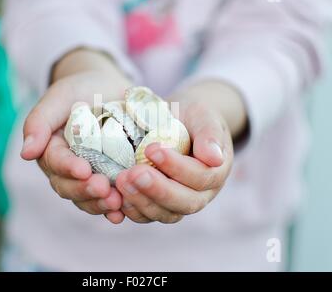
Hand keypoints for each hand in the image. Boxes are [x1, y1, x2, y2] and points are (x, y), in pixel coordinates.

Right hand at [20, 49, 131, 223]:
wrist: (109, 91)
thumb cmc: (82, 89)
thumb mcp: (61, 96)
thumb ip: (40, 120)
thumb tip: (26, 153)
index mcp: (51, 149)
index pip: (56, 162)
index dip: (68, 168)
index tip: (83, 170)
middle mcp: (66, 168)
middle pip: (68, 187)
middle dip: (85, 190)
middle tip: (103, 189)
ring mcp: (88, 177)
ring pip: (86, 199)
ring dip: (99, 204)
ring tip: (116, 203)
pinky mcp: (108, 181)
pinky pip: (107, 199)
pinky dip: (114, 209)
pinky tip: (124, 213)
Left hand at [115, 81, 246, 222]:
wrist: (178, 122)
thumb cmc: (192, 117)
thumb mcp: (204, 116)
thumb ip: (210, 135)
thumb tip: (214, 158)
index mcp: (215, 173)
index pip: (200, 177)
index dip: (177, 167)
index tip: (152, 149)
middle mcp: (200, 194)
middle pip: (183, 203)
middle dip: (157, 190)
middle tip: (133, 173)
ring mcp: (178, 203)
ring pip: (164, 213)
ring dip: (141, 201)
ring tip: (121, 182)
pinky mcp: (157, 206)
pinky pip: (146, 215)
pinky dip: (131, 209)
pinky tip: (115, 196)